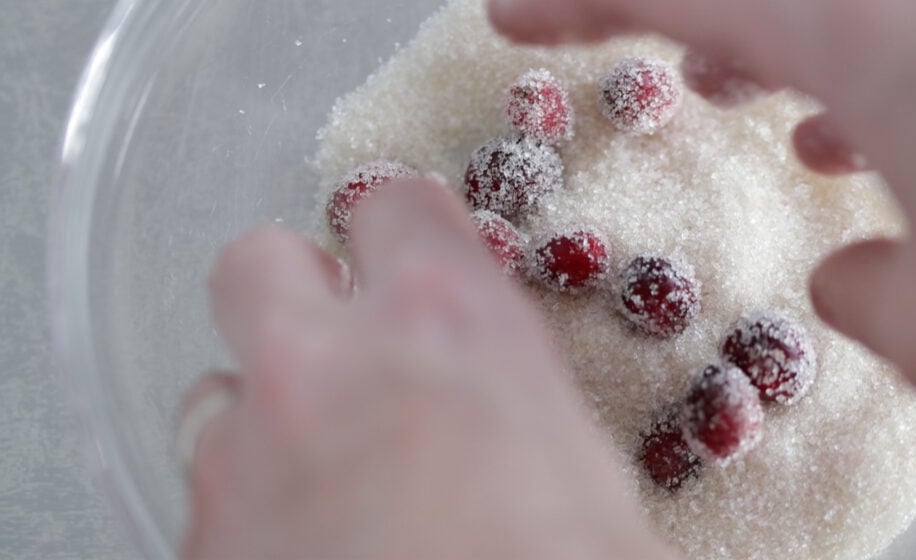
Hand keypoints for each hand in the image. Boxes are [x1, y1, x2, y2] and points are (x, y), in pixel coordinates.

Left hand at [180, 181, 670, 559]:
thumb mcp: (585, 472)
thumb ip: (511, 387)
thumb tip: (487, 377)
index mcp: (449, 327)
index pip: (395, 204)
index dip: (404, 227)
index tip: (413, 253)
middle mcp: (327, 368)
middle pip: (259, 262)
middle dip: (298, 289)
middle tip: (344, 343)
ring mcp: (244, 458)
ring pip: (220, 387)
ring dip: (267, 411)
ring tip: (325, 474)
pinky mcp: (202, 545)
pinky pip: (206, 489)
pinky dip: (247, 502)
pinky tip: (305, 548)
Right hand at [489, 0, 915, 402]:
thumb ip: (880, 308)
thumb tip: (848, 285)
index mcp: (863, 34)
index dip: (569, 4)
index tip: (507, 17)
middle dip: (681, 23)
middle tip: (663, 79)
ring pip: (831, 5)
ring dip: (781, 44)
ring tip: (757, 105)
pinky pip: (908, 22)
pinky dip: (870, 59)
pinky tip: (881, 130)